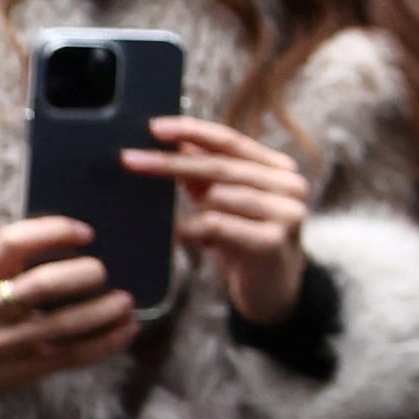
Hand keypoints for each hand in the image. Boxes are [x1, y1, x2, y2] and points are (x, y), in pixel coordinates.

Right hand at [0, 218, 135, 390]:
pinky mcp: (19, 374)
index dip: (53, 231)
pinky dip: (107, 341)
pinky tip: (128, 328)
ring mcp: (3, 345)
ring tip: (125, 301)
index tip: (87, 233)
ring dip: (104, 310)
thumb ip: (11, 267)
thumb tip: (79, 239)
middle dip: (82, 274)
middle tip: (102, 271)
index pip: (12, 243)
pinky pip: (72, 355)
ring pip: (62, 323)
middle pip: (42, 284)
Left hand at [128, 118, 307, 325]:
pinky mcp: (274, 241)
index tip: (154, 128)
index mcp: (278, 169)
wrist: (273, 290)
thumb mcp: (225, 203)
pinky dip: (194, 230)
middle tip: (129, 160)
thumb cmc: (246, 242)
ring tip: (188, 227)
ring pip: (218, 195)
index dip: (192, 131)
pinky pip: (216, 225)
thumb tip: (177, 143)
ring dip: (194, 209)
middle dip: (170, 163)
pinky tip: (189, 238)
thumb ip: (207, 174)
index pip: (231, 140)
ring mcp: (287, 212)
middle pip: (220, 166)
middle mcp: (290, 186)